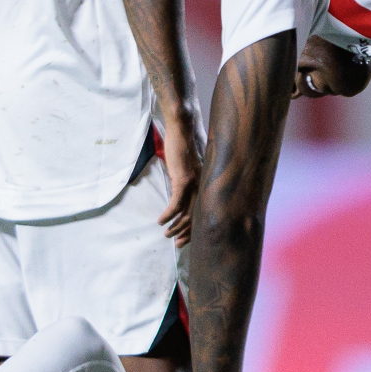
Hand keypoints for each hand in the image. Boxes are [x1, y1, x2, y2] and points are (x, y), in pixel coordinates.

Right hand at [156, 114, 201, 243]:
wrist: (183, 127)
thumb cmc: (186, 146)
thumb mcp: (191, 167)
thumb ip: (191, 180)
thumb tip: (186, 194)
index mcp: (209, 184)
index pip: (207, 211)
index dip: (198, 227)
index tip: (189, 239)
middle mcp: (206, 185)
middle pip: (200, 216)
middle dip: (187, 233)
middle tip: (177, 244)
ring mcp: (196, 182)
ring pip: (188, 213)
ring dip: (176, 226)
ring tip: (166, 234)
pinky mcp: (184, 178)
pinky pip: (176, 203)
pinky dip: (168, 214)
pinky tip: (160, 220)